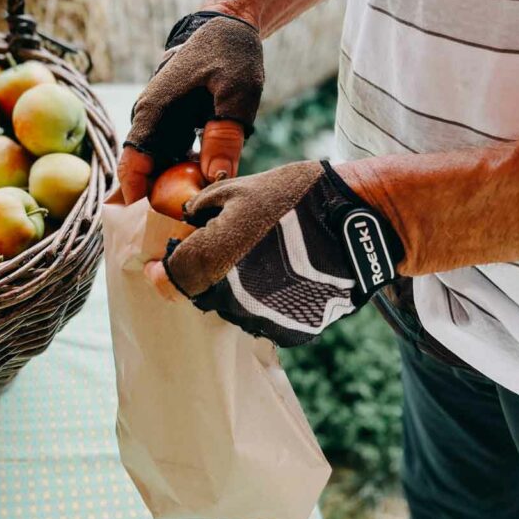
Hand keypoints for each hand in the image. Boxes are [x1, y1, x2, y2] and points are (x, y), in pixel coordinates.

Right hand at [117, 10, 263, 203]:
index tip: (153, 221)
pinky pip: (175, 159)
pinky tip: (207, 191)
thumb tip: (216, 178)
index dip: (136, 194)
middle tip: (185, 226)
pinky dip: (186, 177)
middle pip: (144, 172)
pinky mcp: (177, 127)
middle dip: (159, 200)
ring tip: (198, 214)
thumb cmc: (231, 53)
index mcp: (154, 110)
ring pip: (160, 168)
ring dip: (175, 190)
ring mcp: (163, 124)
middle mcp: (151, 119)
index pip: (132, 162)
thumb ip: (225, 135)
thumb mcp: (236, 93)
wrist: (230, 26)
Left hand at [152, 160, 404, 346]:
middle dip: (204, 273)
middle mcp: (229, 298)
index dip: (162, 272)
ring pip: (232, 306)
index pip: (168, 281)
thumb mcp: (239, 189)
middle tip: (224, 248)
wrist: (357, 226)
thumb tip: (186, 218)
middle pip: (200, 293)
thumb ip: (202, 208)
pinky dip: (266, 297)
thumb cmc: (295, 199)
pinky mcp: (288, 329)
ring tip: (264, 256)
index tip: (162, 264)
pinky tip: (285, 272)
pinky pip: (264, 315)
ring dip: (235, 285)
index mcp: (209, 261)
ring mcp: (260, 317)